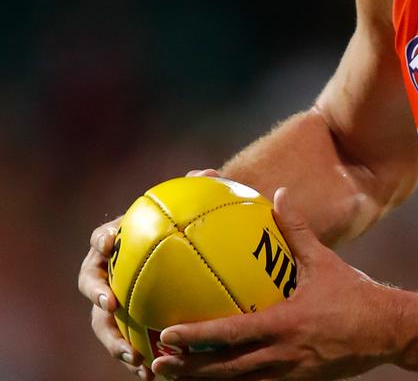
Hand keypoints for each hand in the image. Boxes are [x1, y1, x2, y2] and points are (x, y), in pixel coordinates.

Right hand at [78, 168, 222, 378]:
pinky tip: (154, 375)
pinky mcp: (131, 326)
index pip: (102, 238)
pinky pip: (129, 343)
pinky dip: (137, 358)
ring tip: (132, 355)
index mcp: (121, 243)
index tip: (109, 244)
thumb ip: (201, 190)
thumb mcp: (199, 209)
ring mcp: (118, 302)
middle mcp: (112, 273)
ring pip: (104, 324)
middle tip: (111, 304)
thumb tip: (207, 174)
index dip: (102, 240)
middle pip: (92, 284)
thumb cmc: (193, 228)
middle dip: (97, 295)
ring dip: (113, 340)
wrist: (195, 256)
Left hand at [150, 187, 397, 379]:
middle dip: (187, 371)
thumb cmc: (355, 295)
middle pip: (225, 371)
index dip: (197, 338)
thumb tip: (278, 195)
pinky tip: (214, 380)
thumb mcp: (324, 261)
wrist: (388, 331)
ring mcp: (288, 373)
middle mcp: (282, 354)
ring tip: (173, 378)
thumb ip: (298, 230)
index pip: (232, 334)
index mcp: (285, 324)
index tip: (167, 334)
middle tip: (154, 365)